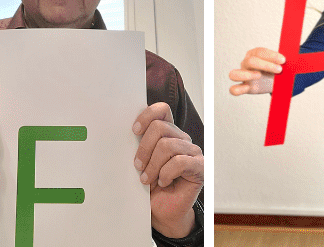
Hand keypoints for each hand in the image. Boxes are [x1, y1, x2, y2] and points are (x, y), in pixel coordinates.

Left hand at [133, 103, 203, 238]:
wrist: (161, 212)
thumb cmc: (150, 188)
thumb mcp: (140, 164)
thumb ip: (137, 147)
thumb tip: (124, 136)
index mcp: (168, 134)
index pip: (162, 111)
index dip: (147, 116)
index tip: (134, 131)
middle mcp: (181, 139)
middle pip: (160, 128)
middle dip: (143, 149)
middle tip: (138, 167)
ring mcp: (192, 152)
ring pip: (167, 146)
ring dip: (152, 166)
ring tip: (148, 179)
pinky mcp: (199, 166)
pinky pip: (180, 162)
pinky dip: (166, 174)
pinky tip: (163, 182)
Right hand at [227, 47, 284, 95]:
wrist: (278, 80)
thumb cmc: (280, 68)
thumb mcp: (284, 62)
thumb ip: (288, 59)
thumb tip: (301, 58)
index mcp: (256, 54)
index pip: (260, 52)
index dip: (271, 56)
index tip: (283, 60)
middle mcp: (247, 63)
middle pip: (250, 61)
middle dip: (266, 65)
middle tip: (279, 70)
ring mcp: (244, 76)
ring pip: (234, 74)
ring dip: (246, 74)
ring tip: (259, 76)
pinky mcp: (245, 88)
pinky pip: (234, 89)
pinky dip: (237, 89)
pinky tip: (247, 87)